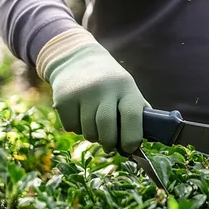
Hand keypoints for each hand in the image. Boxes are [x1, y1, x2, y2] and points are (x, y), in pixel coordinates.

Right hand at [36, 28, 147, 153]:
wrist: (77, 59)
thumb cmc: (110, 83)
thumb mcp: (128, 90)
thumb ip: (137, 113)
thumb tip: (145, 143)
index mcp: (126, 87)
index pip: (131, 116)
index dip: (132, 138)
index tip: (130, 149)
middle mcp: (104, 88)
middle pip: (106, 128)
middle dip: (109, 143)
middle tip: (110, 147)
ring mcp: (82, 92)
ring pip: (88, 131)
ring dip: (93, 137)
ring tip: (95, 128)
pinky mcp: (63, 98)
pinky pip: (71, 128)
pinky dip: (76, 129)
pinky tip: (79, 116)